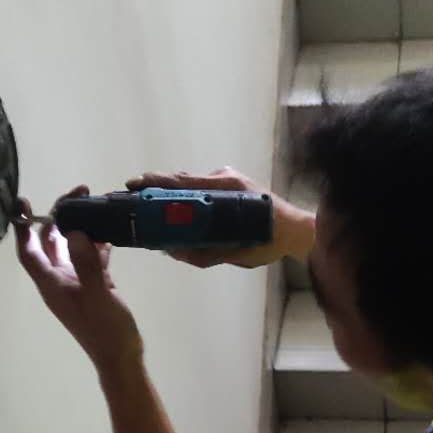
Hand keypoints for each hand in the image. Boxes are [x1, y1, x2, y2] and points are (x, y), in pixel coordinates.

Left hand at [16, 187, 143, 377]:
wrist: (122, 358)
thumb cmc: (106, 331)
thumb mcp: (97, 295)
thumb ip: (86, 263)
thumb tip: (74, 232)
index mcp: (52, 284)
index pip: (28, 252)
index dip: (22, 227)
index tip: (24, 202)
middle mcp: (59, 281)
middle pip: (49, 244)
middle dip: (57, 218)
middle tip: (77, 195)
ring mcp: (77, 284)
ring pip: (70, 249)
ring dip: (78, 228)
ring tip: (94, 206)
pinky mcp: (94, 287)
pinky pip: (90, 259)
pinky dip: (96, 244)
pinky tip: (110, 230)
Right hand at [127, 166, 314, 268]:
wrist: (296, 232)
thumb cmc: (268, 242)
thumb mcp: (234, 252)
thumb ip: (203, 254)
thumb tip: (171, 251)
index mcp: (225, 189)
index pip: (183, 182)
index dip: (157, 183)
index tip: (135, 185)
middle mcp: (224, 178)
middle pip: (184, 180)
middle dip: (158, 187)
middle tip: (135, 195)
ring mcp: (229, 180)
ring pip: (193, 184)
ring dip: (172, 193)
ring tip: (151, 204)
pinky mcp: (233, 185)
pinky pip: (205, 189)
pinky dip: (189, 197)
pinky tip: (177, 209)